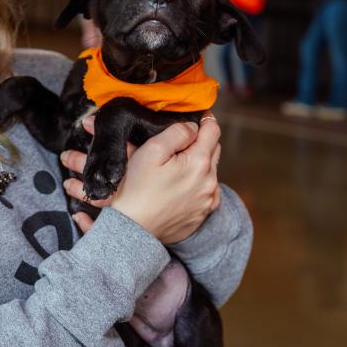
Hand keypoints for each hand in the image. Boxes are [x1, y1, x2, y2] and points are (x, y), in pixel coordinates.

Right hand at [61, 114, 220, 244]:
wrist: (133, 229)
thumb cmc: (137, 189)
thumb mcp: (151, 151)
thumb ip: (176, 133)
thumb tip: (192, 127)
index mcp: (200, 163)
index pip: (213, 130)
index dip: (203, 119)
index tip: (195, 116)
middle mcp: (210, 182)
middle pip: (213, 150)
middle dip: (199, 143)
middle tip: (177, 144)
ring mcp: (208, 201)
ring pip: (209, 171)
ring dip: (197, 165)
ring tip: (174, 167)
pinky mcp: (202, 215)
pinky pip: (206, 192)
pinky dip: (196, 185)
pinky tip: (177, 187)